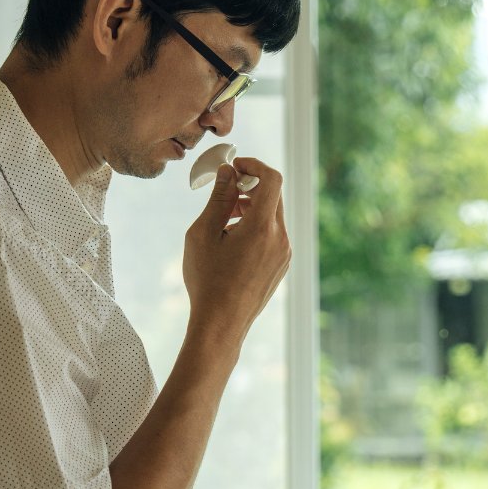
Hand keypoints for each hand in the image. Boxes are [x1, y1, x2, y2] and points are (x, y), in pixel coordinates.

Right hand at [182, 157, 290, 354]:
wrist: (221, 324)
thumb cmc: (208, 280)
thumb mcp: (203, 233)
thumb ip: (219, 198)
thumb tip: (228, 171)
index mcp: (262, 228)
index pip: (272, 178)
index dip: (254, 165)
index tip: (235, 166)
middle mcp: (280, 239)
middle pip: (273, 196)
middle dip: (250, 187)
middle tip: (225, 193)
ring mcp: (284, 254)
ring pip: (273, 217)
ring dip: (252, 208)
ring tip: (224, 220)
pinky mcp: (281, 266)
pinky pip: (273, 235)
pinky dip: (257, 227)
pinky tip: (234, 241)